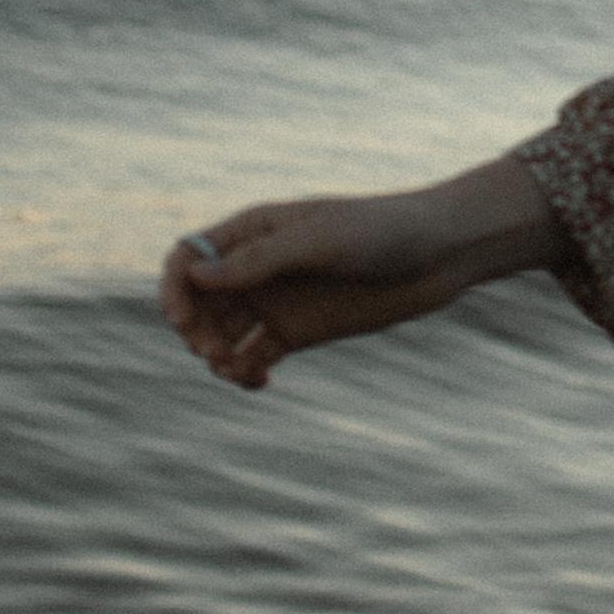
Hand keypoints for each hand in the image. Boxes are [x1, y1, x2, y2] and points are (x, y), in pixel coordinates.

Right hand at [160, 157, 563, 389]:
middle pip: (198, 304)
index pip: (188, 259)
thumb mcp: (319, 241)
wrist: (439, 254)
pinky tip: (259, 381)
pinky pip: (253, 357)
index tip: (179, 319)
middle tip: (217, 352)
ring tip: (239, 370)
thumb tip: (196, 278)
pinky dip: (244, 372)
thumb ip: (260, 260)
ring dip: (217, 355)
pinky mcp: (299, 332)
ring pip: (221, 334)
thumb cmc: (381, 232)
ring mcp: (276, 301)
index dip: (174, 288)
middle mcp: (256, 268)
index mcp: (252, 232)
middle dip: (196, 330)